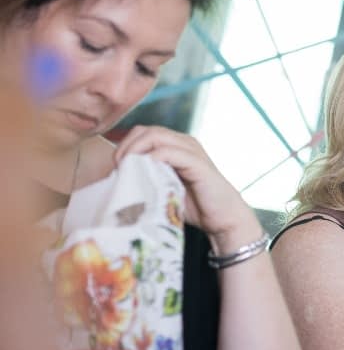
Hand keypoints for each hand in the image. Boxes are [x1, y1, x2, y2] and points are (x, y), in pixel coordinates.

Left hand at [113, 125, 259, 248]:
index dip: (125, 146)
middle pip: (146, 130)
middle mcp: (184, 143)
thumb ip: (147, 177)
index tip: (115, 168)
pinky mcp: (198, 163)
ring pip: (156, 135)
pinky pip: (170, 152)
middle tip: (117, 168)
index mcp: (176, 146)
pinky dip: (153, 158)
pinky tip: (145, 172)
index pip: (143, 133)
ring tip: (127, 170)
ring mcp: (192, 151)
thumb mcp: (164, 187)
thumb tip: (117, 179)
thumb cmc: (194, 206)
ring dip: (135, 150)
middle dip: (126, 146)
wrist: (223, 218)